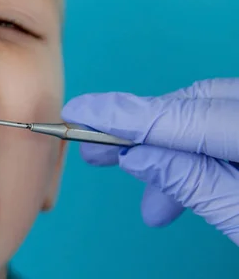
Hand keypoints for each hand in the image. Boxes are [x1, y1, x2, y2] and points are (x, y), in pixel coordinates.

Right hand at [61, 78, 238, 244]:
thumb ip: (192, 182)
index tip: (78, 112)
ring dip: (166, 148)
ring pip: (204, 112)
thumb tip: (134, 157)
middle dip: (140, 130)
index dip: (123, 114)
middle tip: (94, 152)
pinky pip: (221, 124)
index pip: (179, 116)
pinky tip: (179, 188)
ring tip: (148, 197)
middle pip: (191, 103)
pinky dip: (195, 152)